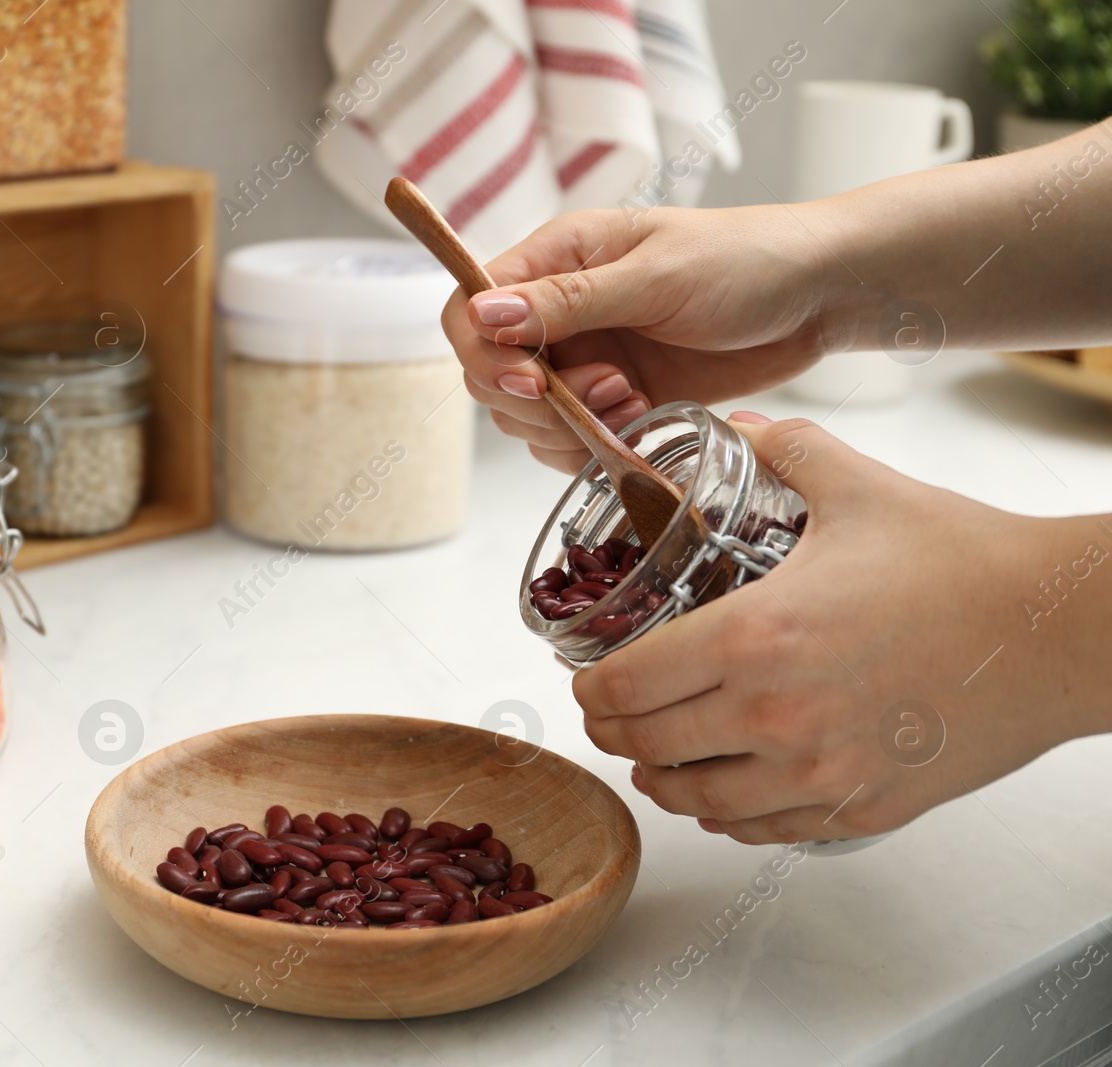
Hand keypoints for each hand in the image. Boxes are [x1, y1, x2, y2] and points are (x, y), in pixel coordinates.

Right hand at [441, 205, 841, 473]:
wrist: (818, 294)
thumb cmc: (748, 260)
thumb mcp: (656, 275)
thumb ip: (568, 301)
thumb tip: (484, 312)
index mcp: (557, 258)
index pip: (470, 309)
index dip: (483, 353)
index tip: (533, 381)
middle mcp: (559, 309)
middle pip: (488, 373)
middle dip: (534, 400)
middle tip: (608, 389)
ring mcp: (585, 357)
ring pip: (524, 417)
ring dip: (568, 426)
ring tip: (635, 401)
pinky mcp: (615, 398)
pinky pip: (568, 440)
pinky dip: (591, 447)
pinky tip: (641, 422)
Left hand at [574, 414, 1103, 843]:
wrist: (1061, 631)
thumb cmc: (966, 562)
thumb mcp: (858, 486)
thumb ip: (781, 450)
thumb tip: (738, 426)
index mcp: (754, 638)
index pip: (624, 686)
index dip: (589, 687)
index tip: (586, 676)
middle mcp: (774, 718)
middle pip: (645, 748)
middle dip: (611, 731)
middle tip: (607, 714)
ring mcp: (818, 775)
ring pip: (695, 802)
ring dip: (661, 778)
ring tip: (655, 756)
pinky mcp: (861, 811)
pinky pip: (762, 831)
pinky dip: (727, 814)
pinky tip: (723, 790)